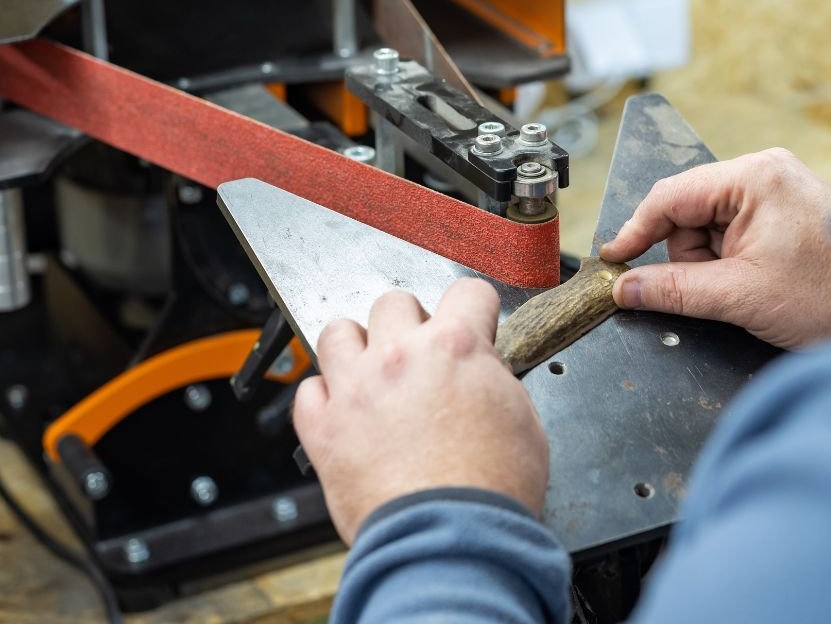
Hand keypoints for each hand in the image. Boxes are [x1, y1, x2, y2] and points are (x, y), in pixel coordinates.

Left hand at [291, 278, 548, 543]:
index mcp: (455, 346)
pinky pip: (308, 390)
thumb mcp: (522, 420)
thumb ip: (495, 380)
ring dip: (356, 347)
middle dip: (410, 325)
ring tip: (371, 372)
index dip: (475, 309)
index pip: (466, 291)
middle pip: (394, 302)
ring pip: (338, 332)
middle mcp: (400, 356)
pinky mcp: (324, 429)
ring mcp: (356, 389)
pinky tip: (344, 412)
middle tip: (420, 355)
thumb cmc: (491, 491)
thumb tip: (482, 371)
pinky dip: (323, 398)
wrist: (452, 539)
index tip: (472, 322)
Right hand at [600, 148, 830, 348]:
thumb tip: (626, 288)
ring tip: (751, 289)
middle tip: (720, 289)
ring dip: (715, 264)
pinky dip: (734, 262)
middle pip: (688, 212)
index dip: (636, 232)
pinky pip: (736, 234)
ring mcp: (779, 191)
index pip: (670, 196)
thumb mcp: (741, 296)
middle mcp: (766, 173)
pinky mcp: (788, 213)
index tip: (614, 260)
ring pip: (710, 228)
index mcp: (754, 177)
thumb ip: (674, 290)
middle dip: (691, 257)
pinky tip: (760, 283)